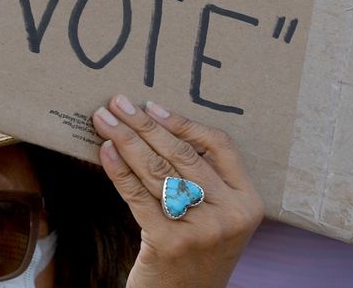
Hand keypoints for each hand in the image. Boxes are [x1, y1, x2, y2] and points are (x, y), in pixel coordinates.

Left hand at [92, 97, 262, 287]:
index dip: (184, 123)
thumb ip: (204, 179)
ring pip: (157, 171)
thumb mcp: (216, 216)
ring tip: (103, 120)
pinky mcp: (169, 242)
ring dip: (125, 140)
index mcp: (249, 202)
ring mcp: (201, 230)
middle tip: (118, 103)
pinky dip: (118, 170)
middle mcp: (230, 215)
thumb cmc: (195, 250)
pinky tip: (105, 151)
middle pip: (182, 155)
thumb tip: (156, 125)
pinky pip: (138, 195)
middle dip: (144, 125)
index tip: (152, 106)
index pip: (220, 146)